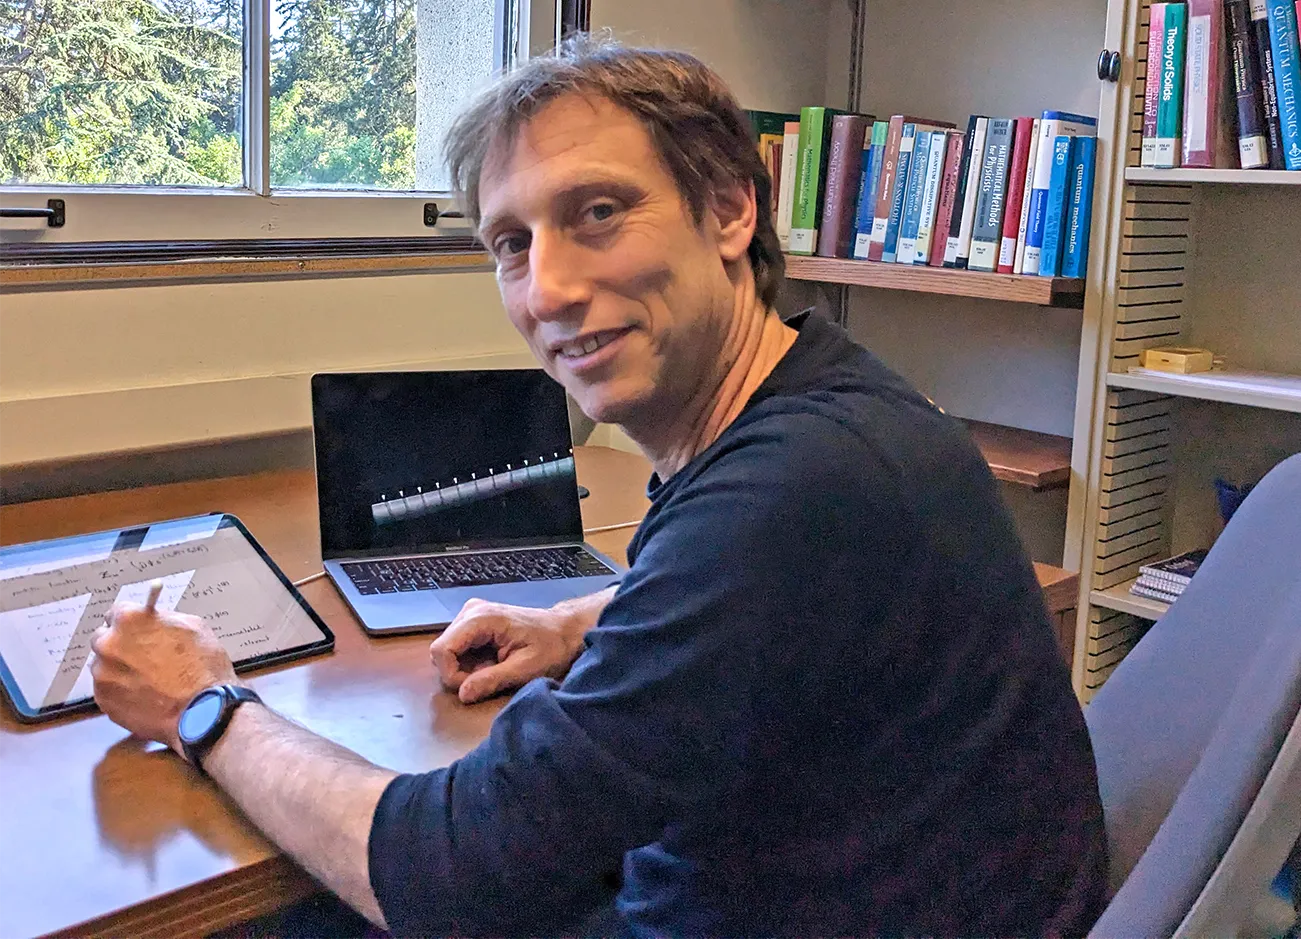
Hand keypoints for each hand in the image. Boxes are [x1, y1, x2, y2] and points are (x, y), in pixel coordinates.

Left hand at [91, 602, 236, 756]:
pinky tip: (143, 695)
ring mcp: (103, 675)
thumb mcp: (193, 627)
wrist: (202, 712)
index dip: (130, 623)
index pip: (116, 612)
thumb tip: (152, 621)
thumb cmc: (203, 669)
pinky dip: (120, 691)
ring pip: (104, 666)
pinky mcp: (104, 701)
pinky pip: (107, 690)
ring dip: (119, 669)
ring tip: (146, 680)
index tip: (136, 631)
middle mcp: (109, 645)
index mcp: (130, 620)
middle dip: (120, 645)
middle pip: (104, 639)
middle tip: (143, 656)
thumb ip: (163, 619)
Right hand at [430, 598, 587, 703]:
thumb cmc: (551, 647)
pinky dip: (468, 662)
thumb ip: (492, 680)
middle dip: (456, 673)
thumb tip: (463, 694)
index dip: (451, 675)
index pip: (441, 649)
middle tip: (484, 681)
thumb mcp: (525, 669)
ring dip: (462, 668)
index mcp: (482, 618)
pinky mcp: (474, 621)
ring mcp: (471, 614)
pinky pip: (457, 647)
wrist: (564, 630)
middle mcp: (471, 611)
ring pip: (447, 650)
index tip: (473, 686)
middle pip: (441, 650)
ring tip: (490, 671)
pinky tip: (489, 663)